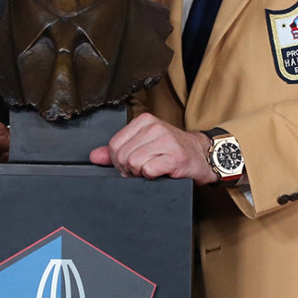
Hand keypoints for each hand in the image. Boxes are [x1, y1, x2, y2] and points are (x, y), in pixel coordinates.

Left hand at [89, 113, 216, 184]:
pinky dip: (152, 176)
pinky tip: (161, 172)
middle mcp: (155, 127)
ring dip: (140, 174)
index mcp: (144, 121)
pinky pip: (149, 170)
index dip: (118, 161)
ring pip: (134, 163)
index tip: (130, 164)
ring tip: (152, 170)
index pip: (114, 144)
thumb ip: (118, 149)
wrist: (202, 155)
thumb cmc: (173, 150)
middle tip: (141, 170)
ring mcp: (166, 141)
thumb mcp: (144, 144)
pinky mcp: (176, 157)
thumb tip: (95, 156)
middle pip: (122, 156)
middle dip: (128, 169)